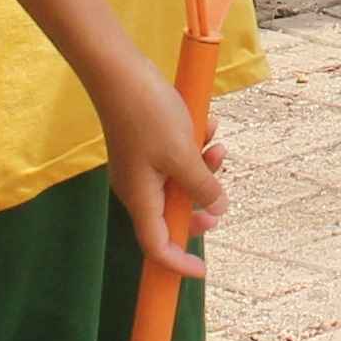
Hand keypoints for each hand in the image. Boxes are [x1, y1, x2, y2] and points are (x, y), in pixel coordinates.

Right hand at [90, 66, 224, 280]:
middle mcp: (138, 187)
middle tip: (222, 194)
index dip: (179, 263)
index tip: (203, 270)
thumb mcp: (184, 154)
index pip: (157, 246)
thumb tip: (218, 208)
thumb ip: (203, 186)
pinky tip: (207, 125)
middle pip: (173, 215)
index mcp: (141, 198)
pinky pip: (176, 158)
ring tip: (218, 146)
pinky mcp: (146, 145)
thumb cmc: (148, 113)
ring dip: (204, 169)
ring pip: (179, 183)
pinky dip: (194, 148)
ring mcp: (141, 166)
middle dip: (202, 204)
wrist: (119, 70)